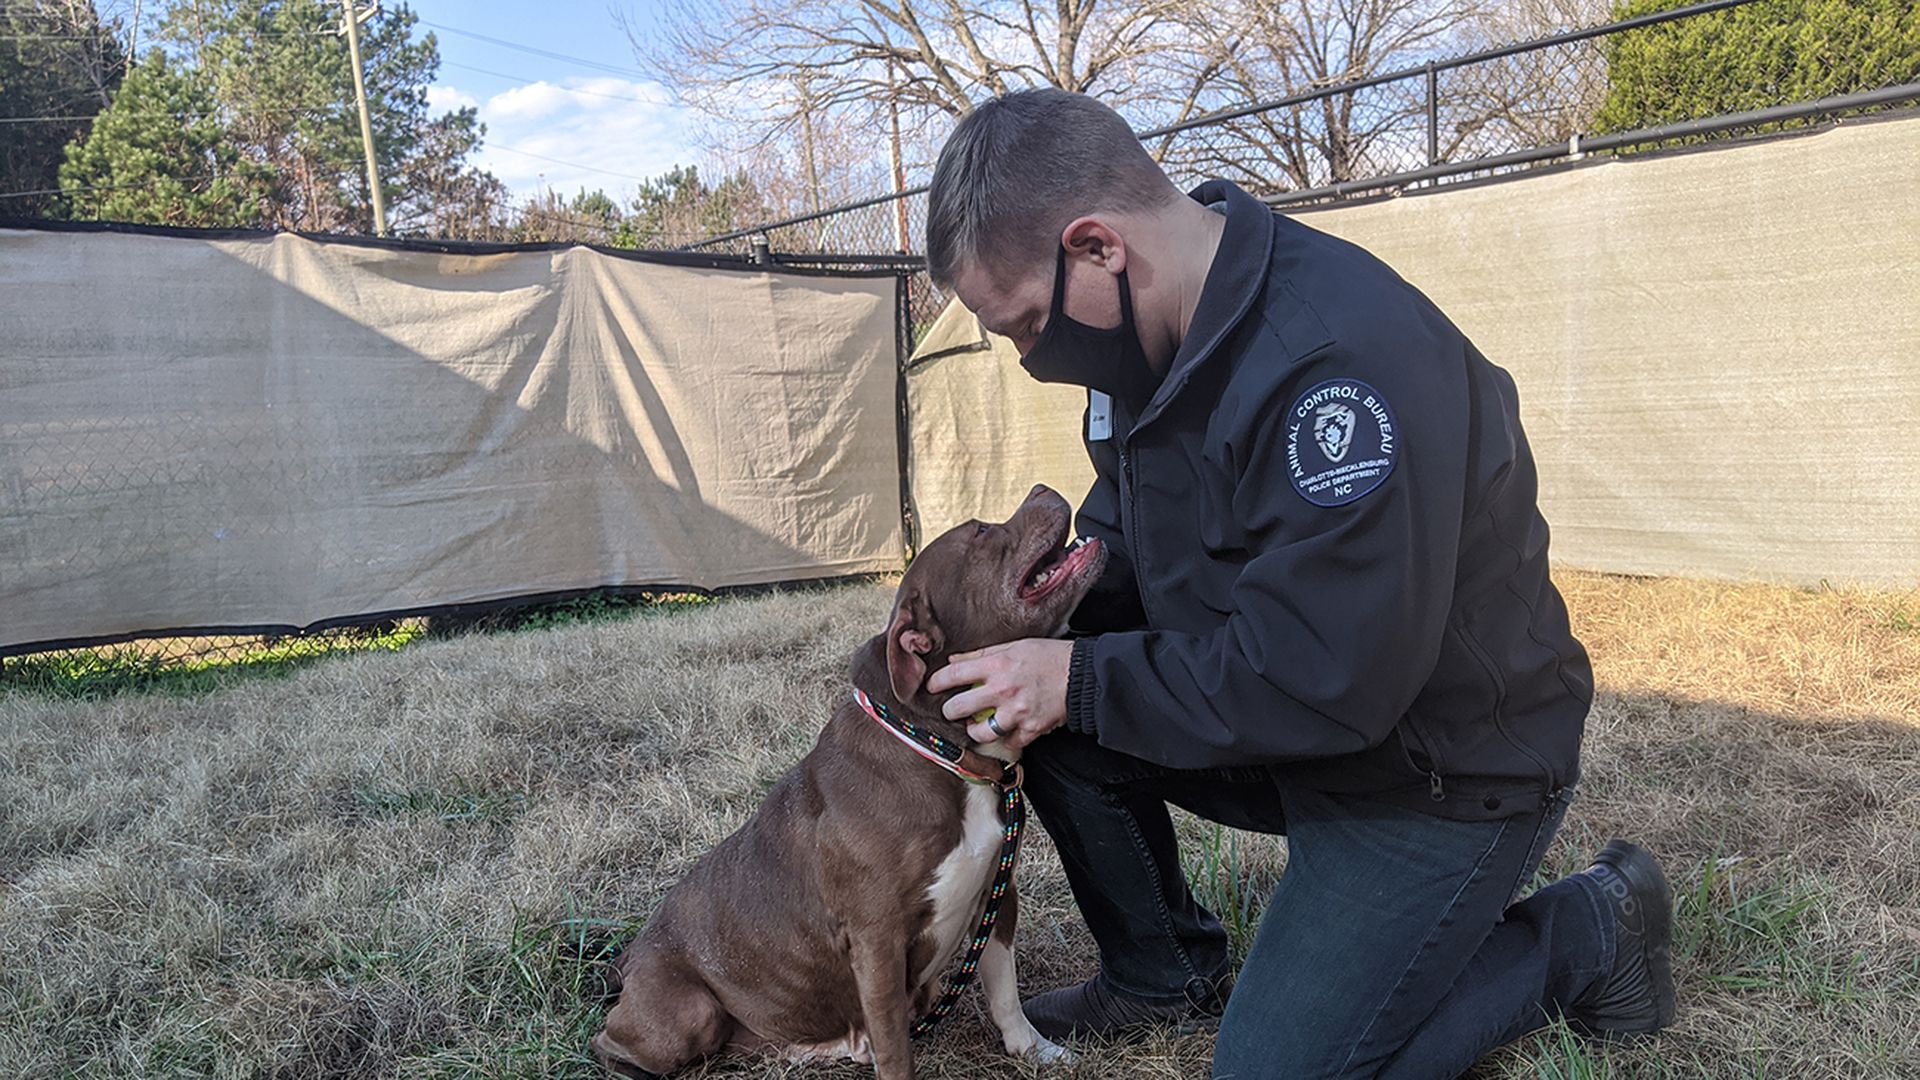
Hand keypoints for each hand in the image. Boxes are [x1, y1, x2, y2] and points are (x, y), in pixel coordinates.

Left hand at [925, 638, 1073, 748]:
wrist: (1082, 675)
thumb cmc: (1049, 657)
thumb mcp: (1014, 646)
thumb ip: (983, 654)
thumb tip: (954, 660)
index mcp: (997, 665)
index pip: (954, 674)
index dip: (936, 682)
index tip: (931, 687)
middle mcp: (1003, 690)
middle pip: (958, 708)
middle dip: (950, 711)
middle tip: (951, 710)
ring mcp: (1016, 713)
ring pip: (980, 732)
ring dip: (974, 730)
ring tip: (975, 725)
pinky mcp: (1030, 729)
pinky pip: (1009, 741)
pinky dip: (1007, 738)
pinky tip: (1007, 730)